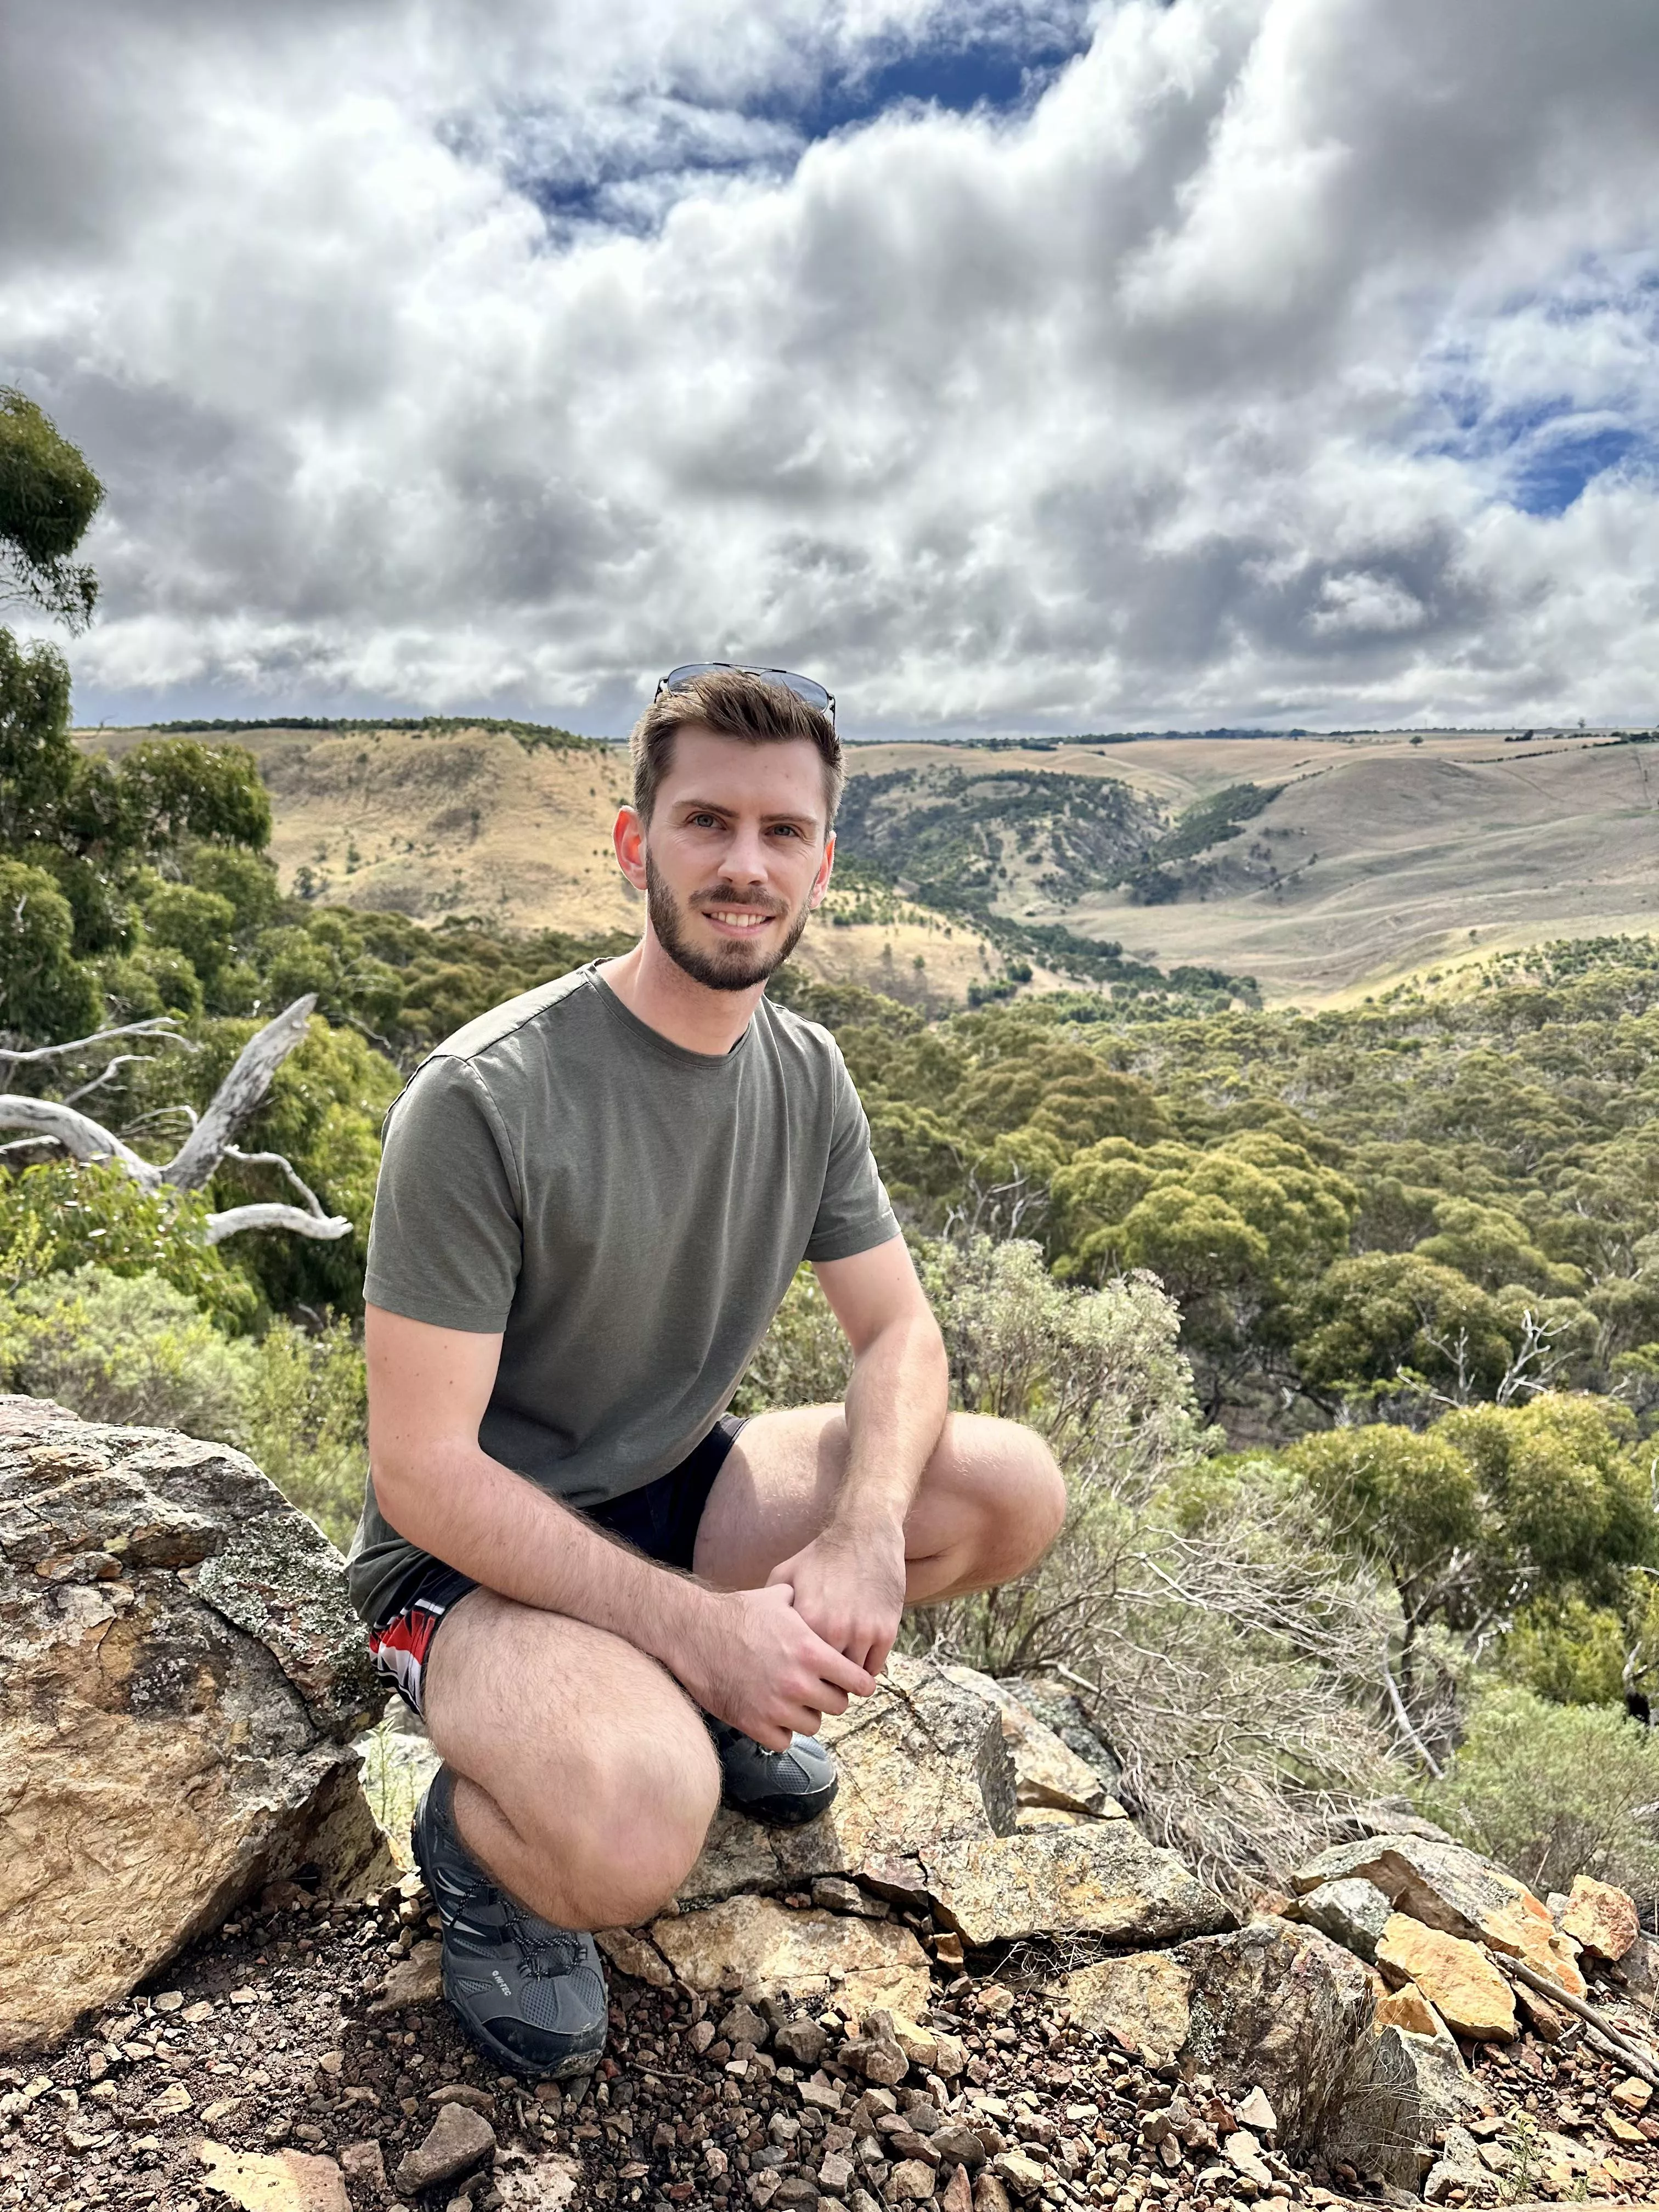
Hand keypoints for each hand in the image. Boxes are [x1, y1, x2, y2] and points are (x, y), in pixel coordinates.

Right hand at [684, 1583, 874, 1750]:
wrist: (694, 1634)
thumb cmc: (737, 1613)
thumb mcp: (779, 1598)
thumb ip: (809, 1603)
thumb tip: (827, 1596)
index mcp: (811, 1652)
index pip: (858, 1681)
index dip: (859, 1682)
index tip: (856, 1683)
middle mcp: (798, 1683)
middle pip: (838, 1705)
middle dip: (831, 1696)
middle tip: (818, 1687)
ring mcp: (776, 1708)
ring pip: (813, 1726)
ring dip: (806, 1714)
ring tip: (792, 1698)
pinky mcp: (754, 1725)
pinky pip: (784, 1741)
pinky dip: (781, 1731)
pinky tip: (772, 1712)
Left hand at [768, 1516, 906, 1678]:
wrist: (865, 1534)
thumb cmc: (822, 1555)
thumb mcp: (786, 1573)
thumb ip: (771, 1606)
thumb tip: (756, 1636)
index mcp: (806, 1620)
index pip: (799, 1668)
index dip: (797, 1676)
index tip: (796, 1677)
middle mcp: (834, 1630)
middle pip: (826, 1678)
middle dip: (821, 1683)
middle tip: (817, 1682)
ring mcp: (862, 1632)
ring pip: (853, 1677)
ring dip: (845, 1678)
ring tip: (837, 1673)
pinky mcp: (885, 1630)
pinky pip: (874, 1666)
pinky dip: (865, 1667)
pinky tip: (857, 1657)